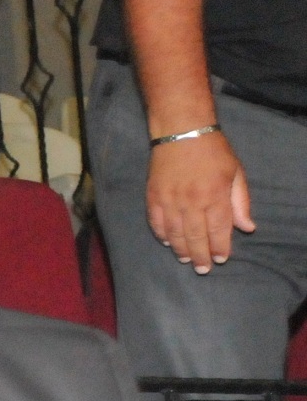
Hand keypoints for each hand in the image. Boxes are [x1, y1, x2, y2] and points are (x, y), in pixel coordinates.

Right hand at [146, 132, 253, 271]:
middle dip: (201, 255)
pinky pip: (156, 222)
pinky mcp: (153, 196)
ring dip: (181, 249)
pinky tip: (167, 242)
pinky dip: (162, 235)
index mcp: (215, 195)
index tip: (221, 259)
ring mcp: (170, 200)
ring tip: (186, 259)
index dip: (221, 247)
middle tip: (204, 268)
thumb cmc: (214, 151)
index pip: (219, 229)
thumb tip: (247, 228)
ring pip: (175, 234)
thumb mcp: (236, 173)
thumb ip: (241, 202)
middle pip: (196, 236)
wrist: (182, 131)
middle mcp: (192, 201)